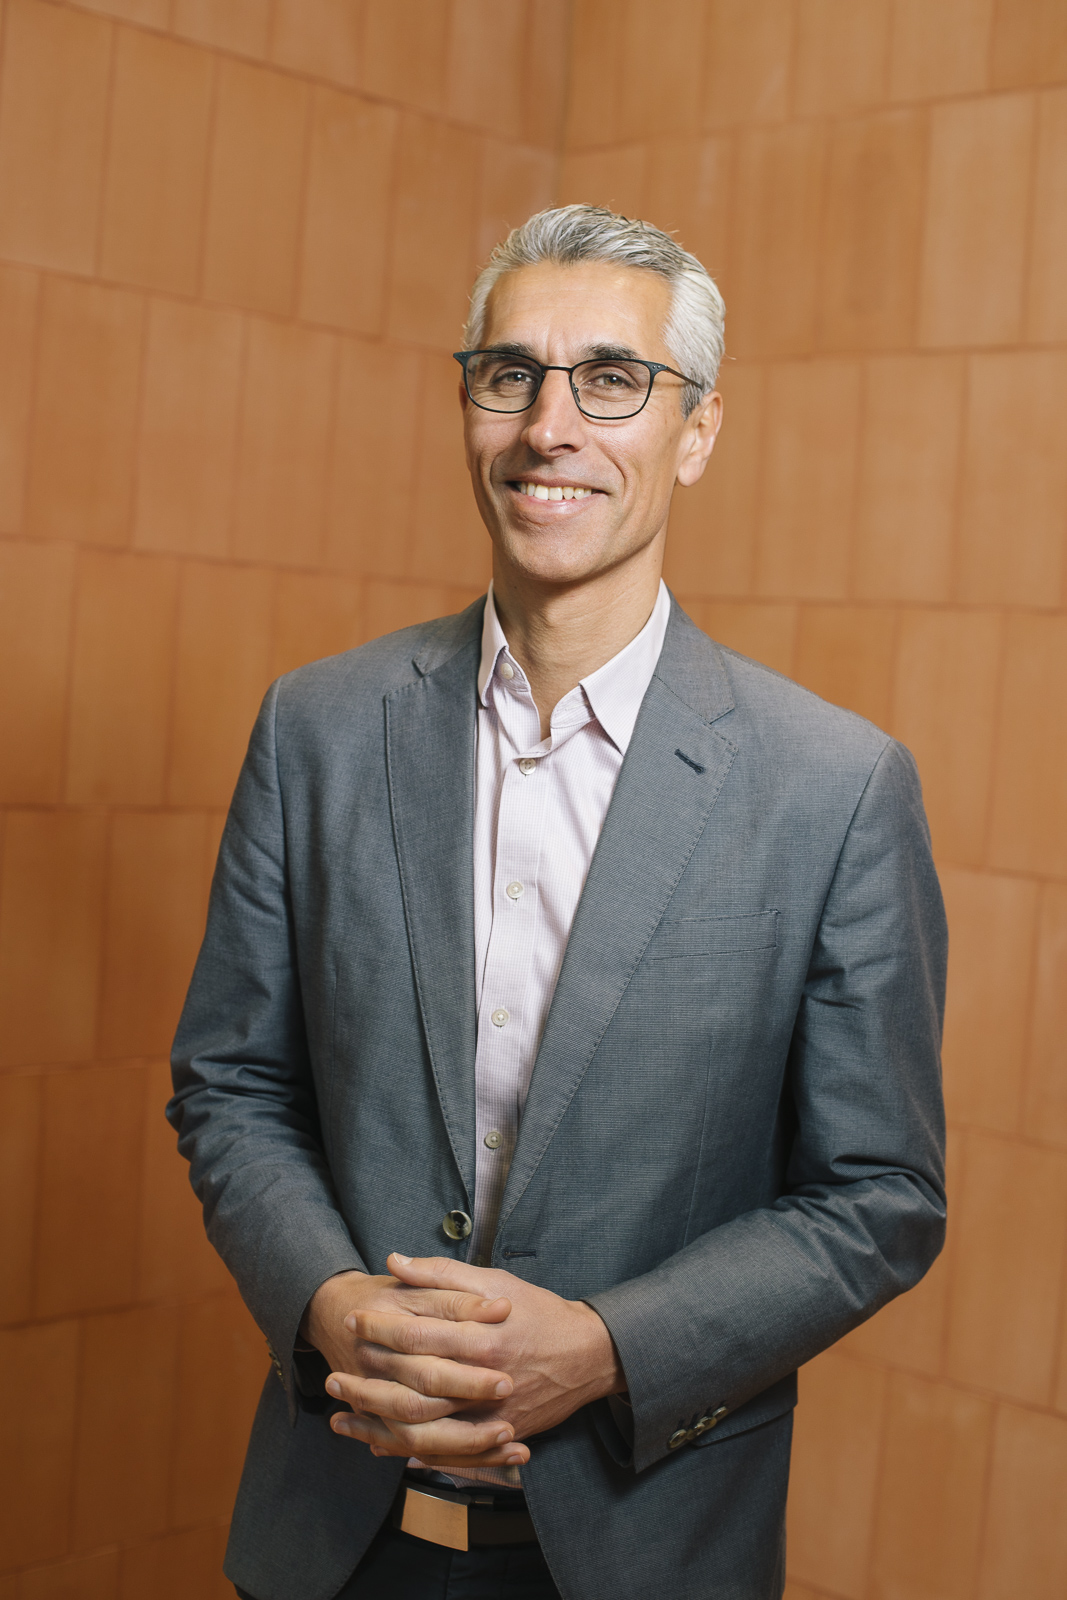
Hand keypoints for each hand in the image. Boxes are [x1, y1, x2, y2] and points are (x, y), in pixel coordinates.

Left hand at [324, 1255, 624, 1467]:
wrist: (588, 1355)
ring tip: (343, 1415)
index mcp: (481, 1335)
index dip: (381, 1327)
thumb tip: (394, 1262)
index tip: (354, 1321)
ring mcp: (491, 1414)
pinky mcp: (497, 1437)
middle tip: (333, 1376)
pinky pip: (445, 1452)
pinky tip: (380, 1444)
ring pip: (424, 1429)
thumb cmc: (538, 1312)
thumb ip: (442, 1273)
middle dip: (368, 1383)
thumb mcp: (494, 1281)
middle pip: (413, 1388)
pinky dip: (409, 1452)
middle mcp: (483, 1379)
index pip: (419, 1334)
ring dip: (378, 1423)